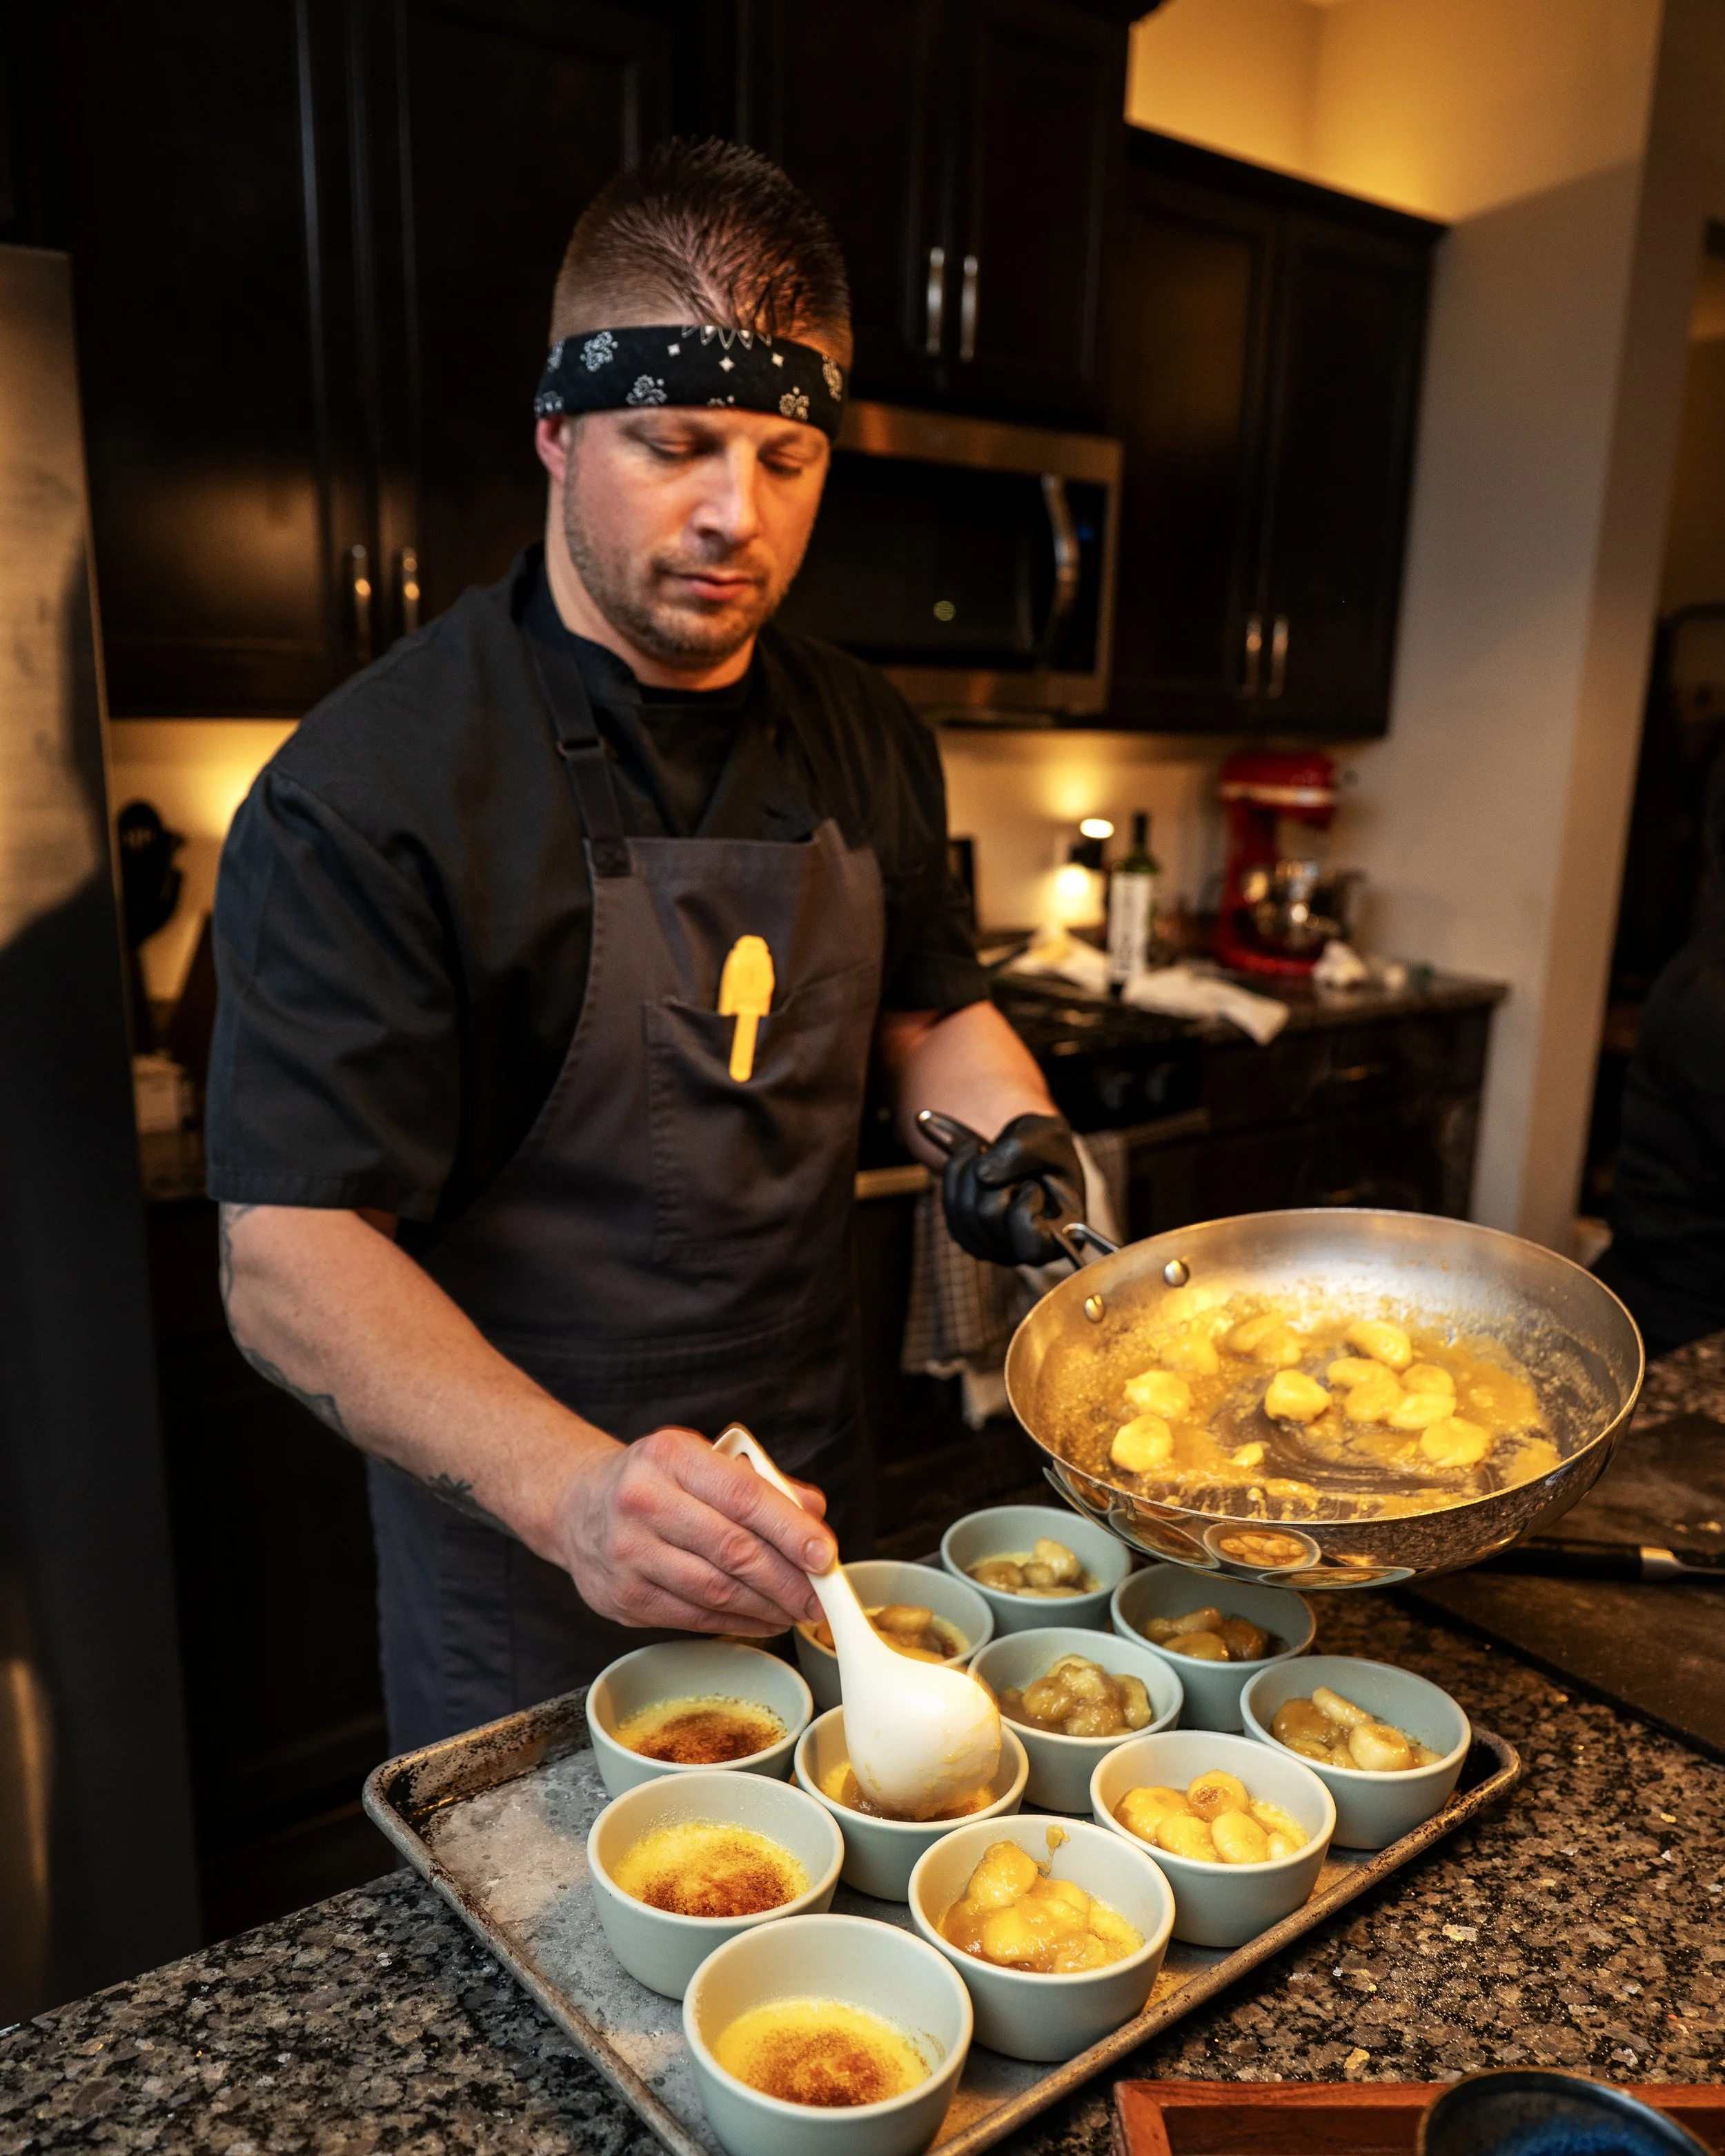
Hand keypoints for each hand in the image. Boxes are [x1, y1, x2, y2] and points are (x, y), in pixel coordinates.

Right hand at [552, 1426, 836, 1632]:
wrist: (574, 1504)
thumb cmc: (652, 1479)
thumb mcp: (700, 1459)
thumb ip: (760, 1483)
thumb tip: (814, 1513)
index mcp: (670, 1457)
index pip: (743, 1496)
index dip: (791, 1530)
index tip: (825, 1555)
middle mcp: (644, 1502)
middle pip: (733, 1550)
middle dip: (788, 1579)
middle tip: (821, 1597)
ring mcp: (629, 1554)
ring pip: (715, 1591)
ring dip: (767, 1607)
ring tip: (798, 1611)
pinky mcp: (623, 1599)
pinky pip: (693, 1618)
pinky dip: (736, 1623)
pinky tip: (761, 1619)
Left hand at [940, 1111, 1084, 1266]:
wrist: (1029, 1151)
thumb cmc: (1048, 1149)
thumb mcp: (1047, 1135)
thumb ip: (1022, 1151)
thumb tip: (982, 1175)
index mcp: (1060, 1237)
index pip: (1032, 1246)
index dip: (1025, 1210)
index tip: (1034, 1185)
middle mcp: (1024, 1251)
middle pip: (988, 1214)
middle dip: (998, 1178)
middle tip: (1016, 1170)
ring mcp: (991, 1247)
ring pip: (963, 1208)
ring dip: (975, 1171)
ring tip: (998, 1162)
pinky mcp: (965, 1235)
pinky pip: (948, 1201)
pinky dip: (958, 1170)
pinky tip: (976, 1160)